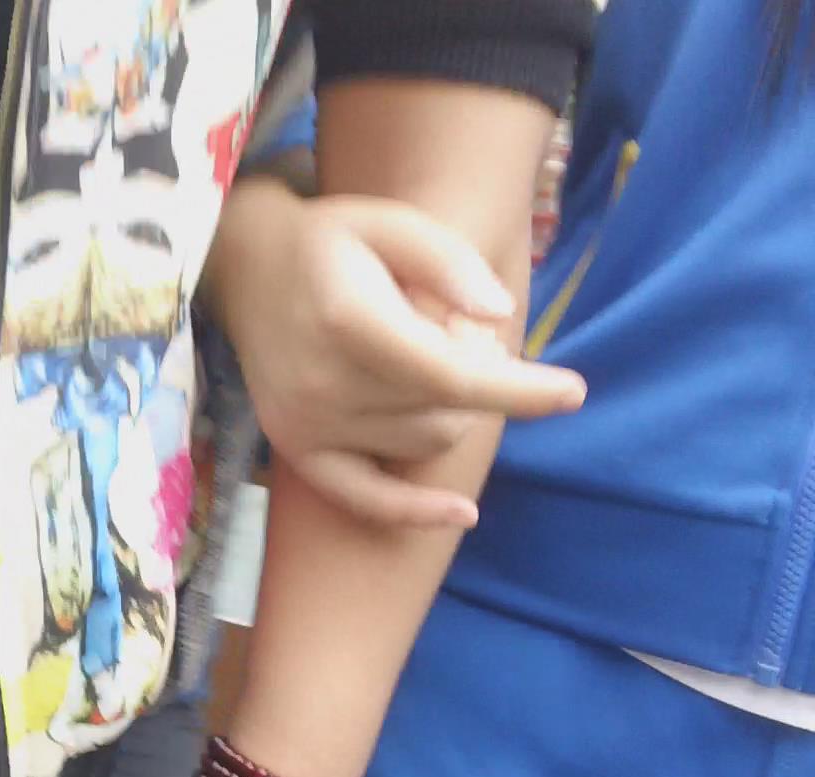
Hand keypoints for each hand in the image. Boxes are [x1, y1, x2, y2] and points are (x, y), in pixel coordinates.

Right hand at [210, 185, 587, 527]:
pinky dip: (414, 511)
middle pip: (447, 411)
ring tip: (425, 357)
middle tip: (456, 326)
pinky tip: (464, 512)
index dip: (518, 389)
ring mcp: (305, 423)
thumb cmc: (332, 241)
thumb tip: (498, 316)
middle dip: (478, 374)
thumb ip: (450, 261)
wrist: (245, 266)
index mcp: (349, 321)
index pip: (450, 376)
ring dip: (449, 409)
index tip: (574, 393)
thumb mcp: (393, 222)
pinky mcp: (295, 447)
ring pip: (425, 443)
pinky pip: (366, 498)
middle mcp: (323, 383)